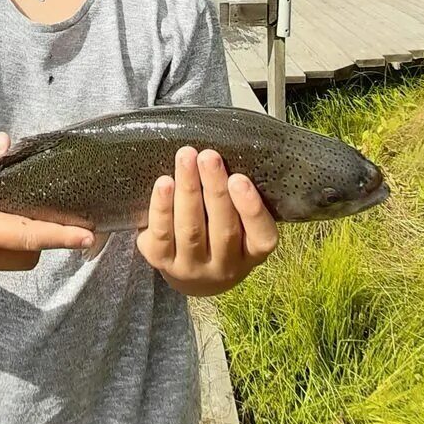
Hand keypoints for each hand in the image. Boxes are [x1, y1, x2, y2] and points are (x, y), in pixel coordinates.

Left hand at [137, 148, 277, 296]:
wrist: (189, 273)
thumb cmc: (218, 231)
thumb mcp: (240, 224)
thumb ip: (238, 196)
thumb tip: (229, 150)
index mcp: (251, 253)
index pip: (261, 237)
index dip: (251, 209)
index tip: (239, 179)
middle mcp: (225, 267)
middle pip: (223, 229)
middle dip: (215, 189)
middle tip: (208, 156)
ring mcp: (191, 268)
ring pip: (191, 230)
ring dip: (188, 191)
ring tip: (186, 158)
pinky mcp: (161, 262)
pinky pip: (161, 235)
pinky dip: (162, 207)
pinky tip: (164, 183)